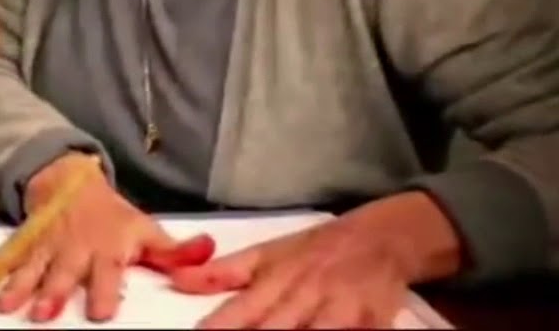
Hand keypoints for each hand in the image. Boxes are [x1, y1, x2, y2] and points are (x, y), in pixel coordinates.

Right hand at [0, 153, 185, 322]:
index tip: (101, 310)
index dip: (104, 289)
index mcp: (106, 248)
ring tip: (6, 306)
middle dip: (53, 292)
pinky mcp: (22, 246)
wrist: (69, 180)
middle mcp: (72, 250)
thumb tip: (206, 251)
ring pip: (29, 269)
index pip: (107, 270)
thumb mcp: (144, 228)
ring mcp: (44, 248)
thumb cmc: (111, 216)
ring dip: (18, 288)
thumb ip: (172, 250)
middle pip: (62, 273)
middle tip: (43, 313)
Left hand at [172, 192, 461, 328]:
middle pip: (274, 330)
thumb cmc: (316, 250)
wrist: (382, 237)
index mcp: (276, 279)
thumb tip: (175, 280)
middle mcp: (305, 296)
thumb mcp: (267, 254)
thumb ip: (222, 272)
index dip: (218, 328)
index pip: (240, 311)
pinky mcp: (372, 324)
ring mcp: (340, 312)